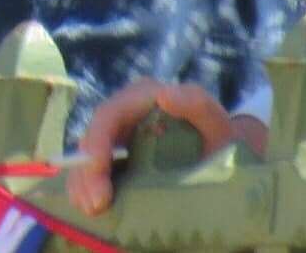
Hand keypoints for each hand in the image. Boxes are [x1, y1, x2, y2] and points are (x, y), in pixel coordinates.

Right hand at [66, 79, 267, 216]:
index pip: (111, 114)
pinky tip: (92, 209)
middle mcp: (125, 115)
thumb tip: (163, 95)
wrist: (222, 158)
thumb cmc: (218, 136)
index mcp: (143, 98)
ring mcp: (119, 140)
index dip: (98, 139)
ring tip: (93, 210)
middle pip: (94, 138)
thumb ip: (196, 103)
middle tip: (96, 203)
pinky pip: (92, 174)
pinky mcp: (117, 163)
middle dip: (88, 171)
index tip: (97, 167)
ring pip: (87, 157)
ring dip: (83, 184)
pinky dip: (87, 190)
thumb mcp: (214, 119)